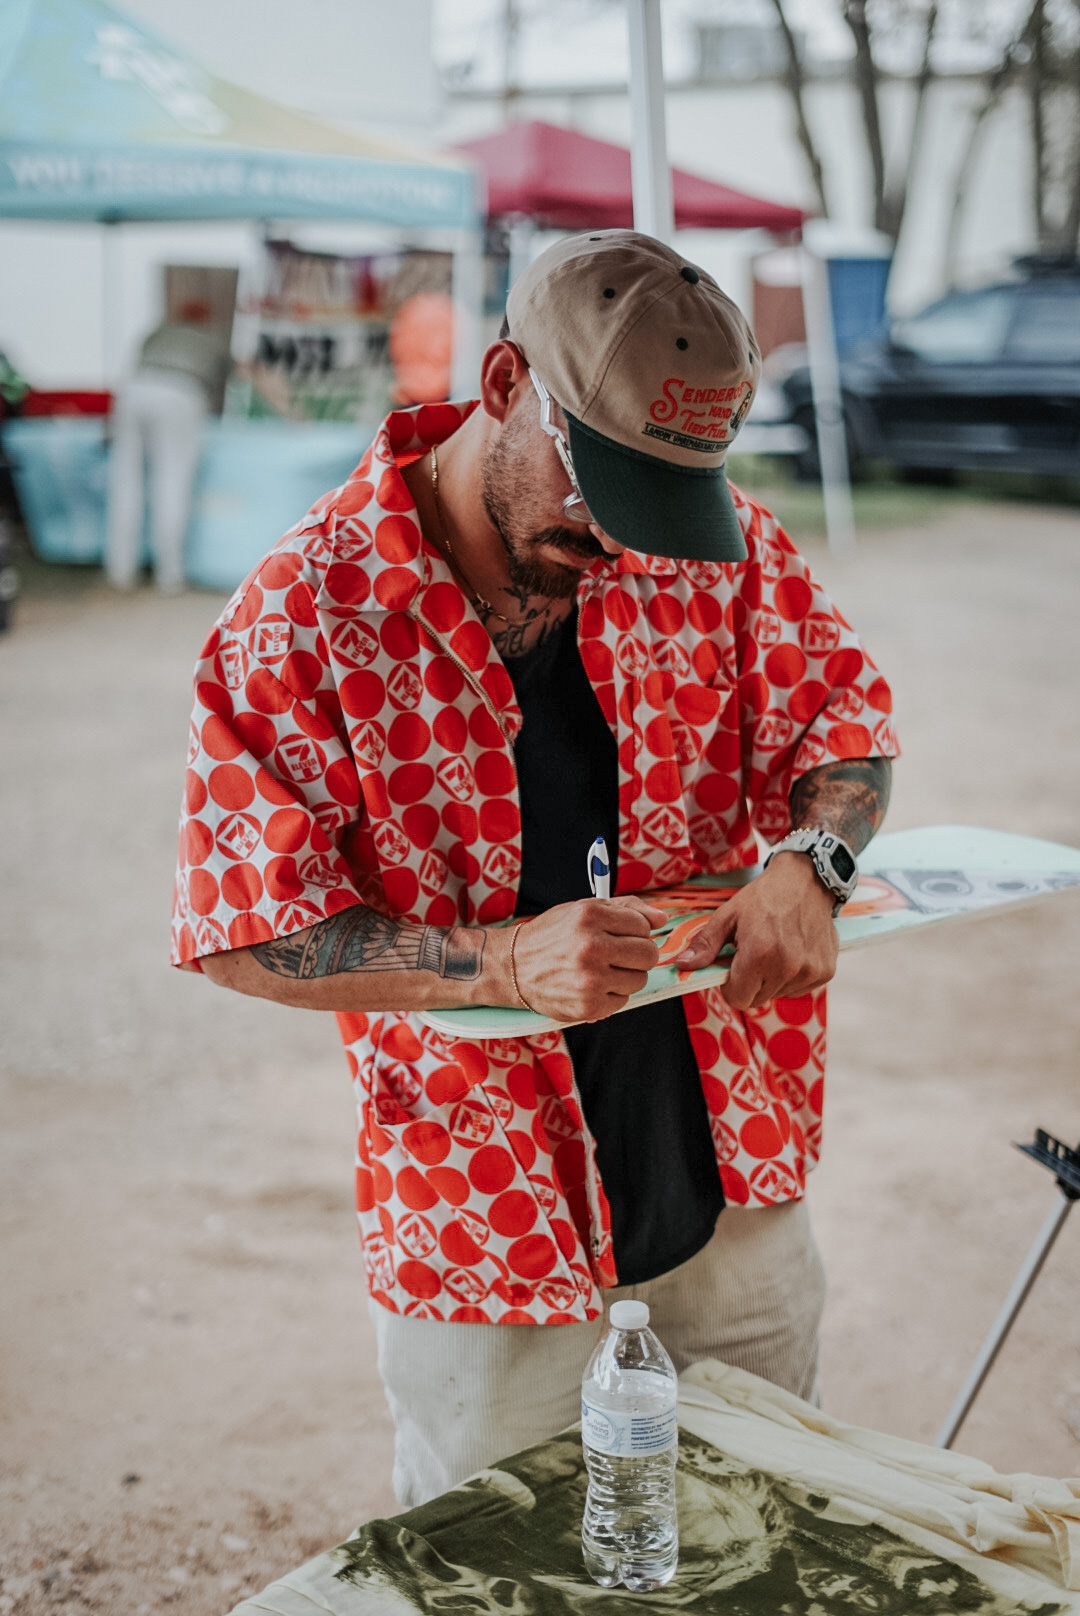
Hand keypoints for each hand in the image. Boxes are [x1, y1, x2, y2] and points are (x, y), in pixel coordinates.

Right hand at [508, 897, 665, 1021]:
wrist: (512, 967)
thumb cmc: (551, 936)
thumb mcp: (583, 909)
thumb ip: (626, 909)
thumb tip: (661, 919)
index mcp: (590, 916)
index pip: (644, 925)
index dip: (636, 932)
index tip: (622, 935)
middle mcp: (591, 946)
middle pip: (648, 954)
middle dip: (638, 955)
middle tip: (617, 955)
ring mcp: (590, 979)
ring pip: (639, 979)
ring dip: (625, 976)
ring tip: (600, 970)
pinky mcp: (589, 1006)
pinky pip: (623, 1001)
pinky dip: (611, 995)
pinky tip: (591, 986)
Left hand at [670, 854, 837, 1010]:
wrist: (806, 880)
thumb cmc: (764, 896)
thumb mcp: (728, 916)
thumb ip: (705, 945)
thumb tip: (681, 966)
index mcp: (760, 954)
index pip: (738, 999)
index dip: (731, 986)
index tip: (733, 968)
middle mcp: (788, 967)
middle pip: (758, 999)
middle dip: (750, 982)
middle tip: (753, 954)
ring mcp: (810, 971)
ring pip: (778, 994)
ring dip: (772, 980)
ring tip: (774, 949)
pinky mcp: (825, 972)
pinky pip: (799, 989)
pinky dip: (792, 977)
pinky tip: (792, 952)